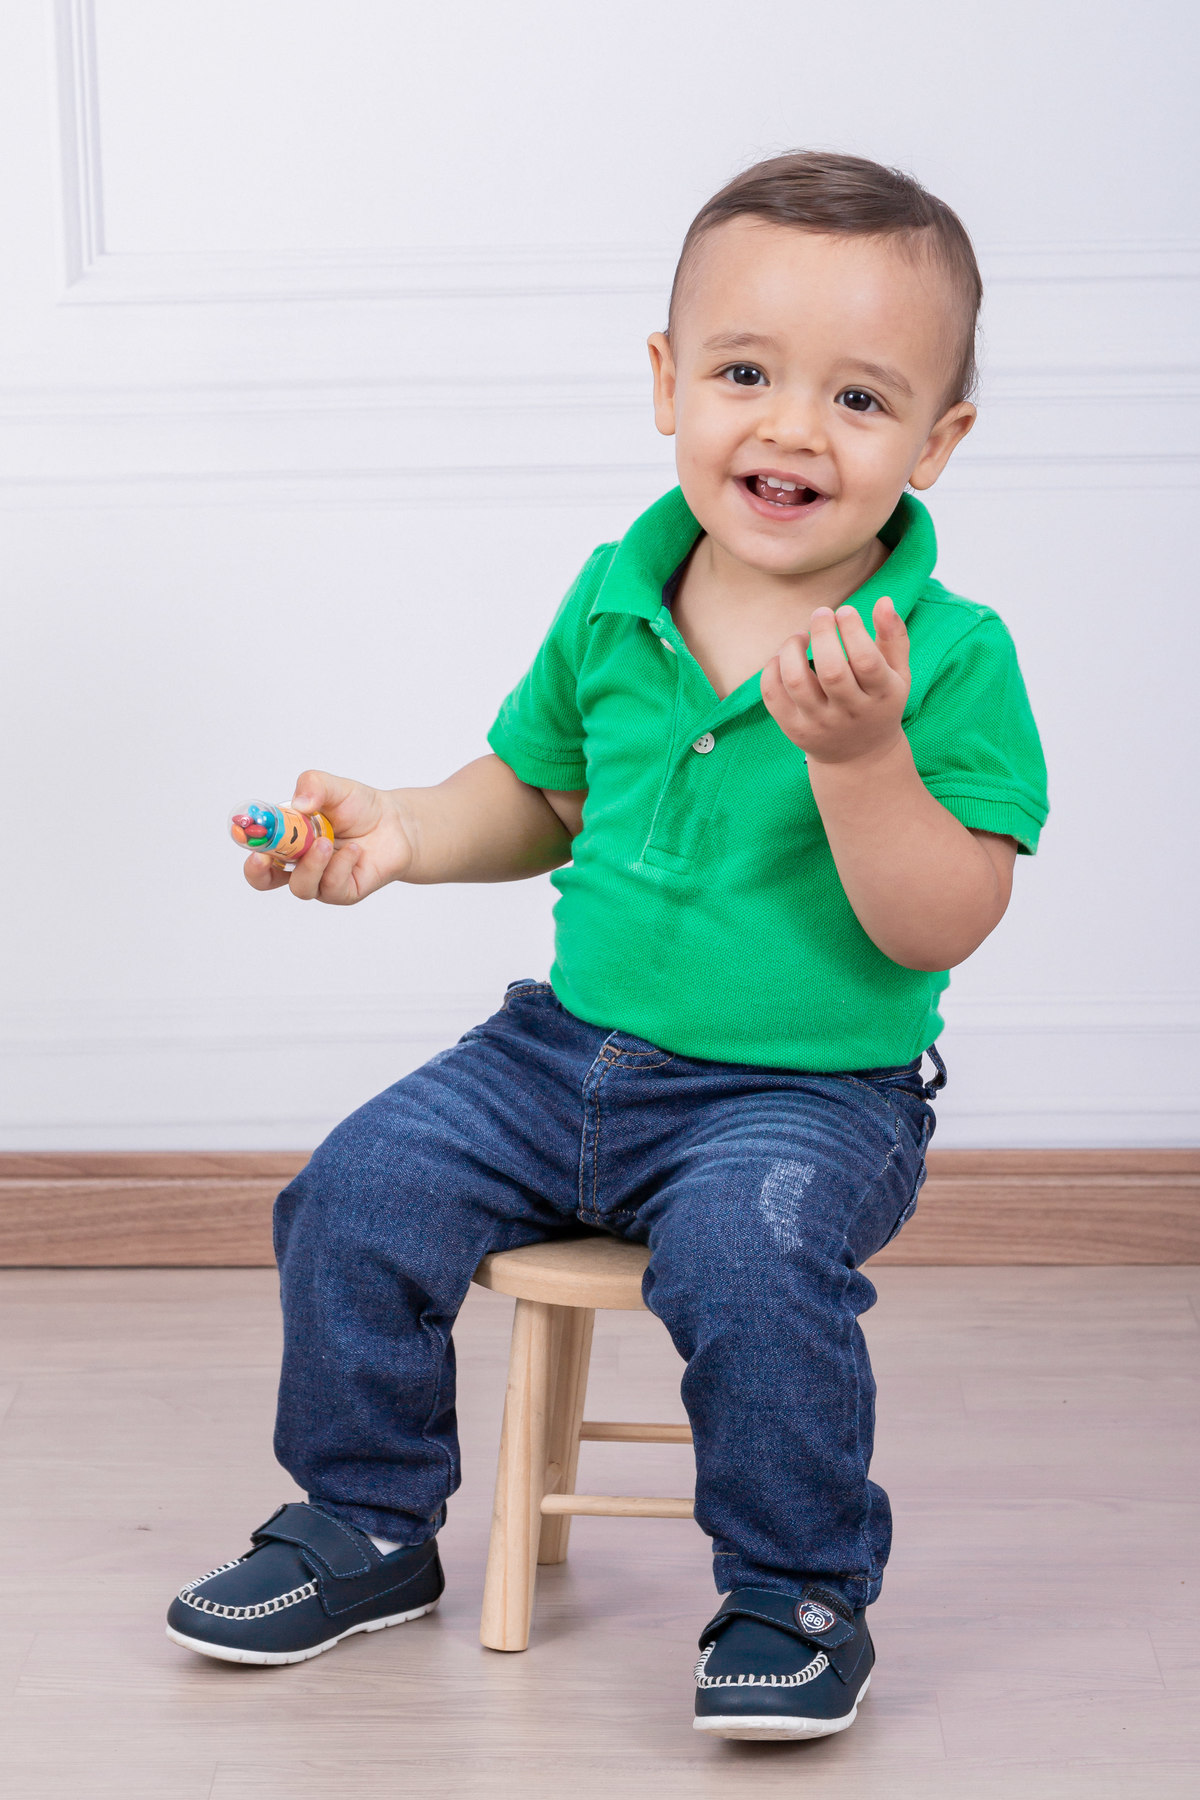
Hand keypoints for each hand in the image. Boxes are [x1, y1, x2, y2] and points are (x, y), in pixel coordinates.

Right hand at [243, 770, 413, 902]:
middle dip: (257, 871)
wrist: (396, 822)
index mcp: (286, 838)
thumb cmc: (359, 807)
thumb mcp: (334, 787)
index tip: (242, 836)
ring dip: (309, 865)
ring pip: (301, 887)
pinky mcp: (343, 892)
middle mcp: (298, 862)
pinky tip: (354, 850)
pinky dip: (340, 866)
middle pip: (264, 880)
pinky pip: (333, 888)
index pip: (256, 847)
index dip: (246, 845)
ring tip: (325, 842)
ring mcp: (320, 880)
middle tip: (262, 857)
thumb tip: (298, 804)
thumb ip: (313, 786)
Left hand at [761, 596, 910, 765]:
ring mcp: (819, 723)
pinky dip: (772, 669)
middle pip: (831, 671)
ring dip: (792, 649)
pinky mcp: (794, 730)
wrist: (860, 756)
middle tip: (822, 613)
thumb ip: (894, 637)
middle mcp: (850, 713)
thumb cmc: (879, 703)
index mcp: (881, 696)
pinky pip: (773, 696)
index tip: (845, 611)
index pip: (866, 662)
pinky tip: (783, 657)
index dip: (853, 631)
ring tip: (801, 635)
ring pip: (797, 682)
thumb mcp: (898, 674)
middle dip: (823, 634)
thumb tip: (883, 600)